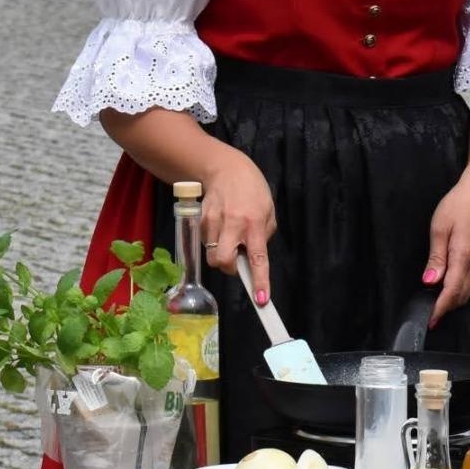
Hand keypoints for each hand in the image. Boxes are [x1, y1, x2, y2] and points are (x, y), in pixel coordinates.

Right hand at [199, 151, 276, 304]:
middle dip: (229, 268)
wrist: (226, 168)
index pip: (258, 258)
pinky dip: (215, 241)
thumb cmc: (252, 190)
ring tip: (230, 235)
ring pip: (213, 254)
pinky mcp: (201, 220)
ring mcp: (214, 222)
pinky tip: (222, 226)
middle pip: (223, 262)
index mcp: (254, 223)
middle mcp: (233, 224)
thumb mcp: (268, 211)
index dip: (259, 281)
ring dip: (222, 253)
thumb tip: (253, 257)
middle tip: (237, 259)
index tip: (261, 299)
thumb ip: (262, 235)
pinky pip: (206, 242)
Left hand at [424, 175, 469, 323]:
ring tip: (435, 306)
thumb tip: (429, 282)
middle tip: (428, 317)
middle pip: (460, 295)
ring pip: (467, 290)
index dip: (440, 308)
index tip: (429, 319)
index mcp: (464, 256)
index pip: (451, 291)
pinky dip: (458, 290)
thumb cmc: (458, 206)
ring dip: (452, 301)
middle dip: (445, 308)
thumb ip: (436, 259)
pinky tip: (447, 289)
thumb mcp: (439, 229)